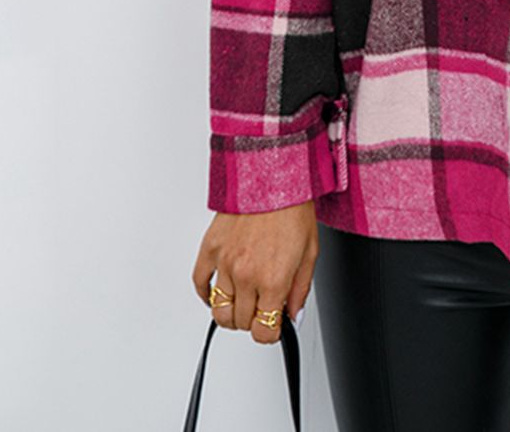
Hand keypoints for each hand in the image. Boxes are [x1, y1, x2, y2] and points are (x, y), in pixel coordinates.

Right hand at [191, 201, 317, 344]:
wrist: (274, 176)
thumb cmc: (294, 209)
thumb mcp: (310, 253)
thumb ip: (300, 291)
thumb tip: (293, 316)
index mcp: (273, 279)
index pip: (263, 331)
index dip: (270, 333)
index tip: (274, 326)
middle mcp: (246, 275)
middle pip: (241, 323)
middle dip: (254, 320)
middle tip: (263, 307)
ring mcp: (225, 263)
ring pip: (219, 311)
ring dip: (232, 313)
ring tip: (243, 301)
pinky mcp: (210, 249)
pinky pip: (200, 284)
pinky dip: (207, 295)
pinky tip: (218, 292)